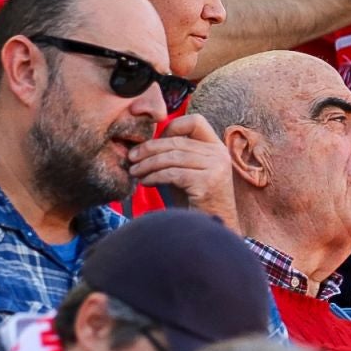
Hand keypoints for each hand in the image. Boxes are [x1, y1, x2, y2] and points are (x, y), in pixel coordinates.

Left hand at [126, 113, 238, 227]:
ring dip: (148, 164)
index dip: (171, 127)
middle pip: (177, 141)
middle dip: (149, 149)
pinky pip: (173, 174)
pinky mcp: (207, 183)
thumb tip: (146, 145)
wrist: (213, 228)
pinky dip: (154, 177)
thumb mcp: (186, 172)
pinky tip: (145, 182)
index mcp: (217, 147)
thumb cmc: (196, 202)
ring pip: (172, 157)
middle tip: (131, 158)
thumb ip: (175, 156)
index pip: (195, 121)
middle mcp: (219, 154)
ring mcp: (216, 168)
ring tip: (134, 172)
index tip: (153, 142)